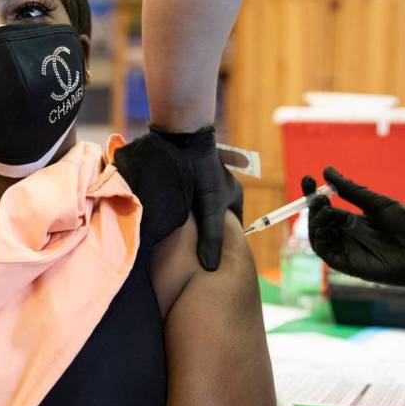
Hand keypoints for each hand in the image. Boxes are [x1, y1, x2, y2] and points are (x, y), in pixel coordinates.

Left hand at [149, 125, 242, 270]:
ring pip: (198, 209)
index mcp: (233, 193)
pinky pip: (185, 199)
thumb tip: (210, 268)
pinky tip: (170, 219)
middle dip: (206, 231)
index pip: (234, 224)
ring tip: (180, 237)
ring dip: (191, 220)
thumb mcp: (210, 208)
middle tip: (195, 249)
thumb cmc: (200, 171)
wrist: (179, 137)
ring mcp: (202, 181)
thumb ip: (211, 237)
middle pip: (215, 217)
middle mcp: (221, 187)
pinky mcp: (185, 177)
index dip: (226, 241)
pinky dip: (180, 209)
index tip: (214, 256)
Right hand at [303, 167, 404, 293]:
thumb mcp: (377, 203)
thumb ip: (351, 190)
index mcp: (354, 222)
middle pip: (318, 222)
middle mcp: (347, 236)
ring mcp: (347, 251)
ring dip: (314, 220)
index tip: (308, 179)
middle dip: (311, 206)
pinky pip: (325, 252)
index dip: (314, 195)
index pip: (326, 208)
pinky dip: (319, 237)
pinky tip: (325, 221)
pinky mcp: (348, 265)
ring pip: (318, 237)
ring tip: (323, 205)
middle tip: (314, 191)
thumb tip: (327, 170)